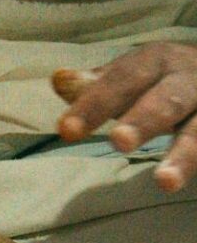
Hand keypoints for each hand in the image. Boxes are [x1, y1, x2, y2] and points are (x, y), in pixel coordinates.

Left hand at [53, 41, 196, 191]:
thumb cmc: (160, 80)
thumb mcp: (131, 75)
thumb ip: (96, 85)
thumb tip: (58, 79)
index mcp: (158, 60)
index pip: (122, 79)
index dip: (94, 103)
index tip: (65, 130)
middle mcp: (191, 77)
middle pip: (168, 98)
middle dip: (144, 120)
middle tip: (119, 142)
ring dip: (185, 155)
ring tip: (165, 182)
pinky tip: (181, 181)